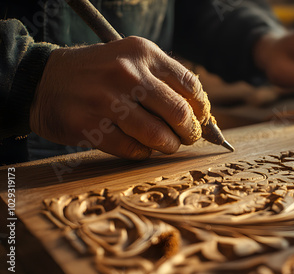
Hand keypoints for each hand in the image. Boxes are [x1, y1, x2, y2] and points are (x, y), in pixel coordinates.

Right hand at [31, 36, 208, 158]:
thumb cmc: (98, 74)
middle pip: (179, 112)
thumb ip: (163, 81)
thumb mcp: (130, 60)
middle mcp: (126, 73)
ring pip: (158, 135)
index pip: (190, 85)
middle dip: (190, 132)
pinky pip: (132, 149)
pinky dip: (143, 153)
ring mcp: (106, 100)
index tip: (201, 120)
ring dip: (168, 146)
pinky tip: (140, 148)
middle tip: (187, 137)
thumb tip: (200, 116)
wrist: (44, 80)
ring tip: (165, 145)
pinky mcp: (89, 125)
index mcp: (142, 53)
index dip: (202, 109)